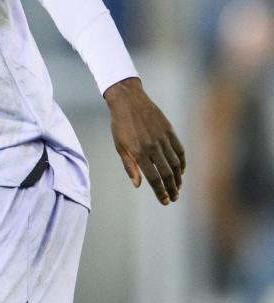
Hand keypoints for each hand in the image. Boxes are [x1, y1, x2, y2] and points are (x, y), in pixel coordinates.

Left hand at [104, 77, 185, 204]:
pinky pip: (180, 150)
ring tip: (178, 188)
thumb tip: (138, 185)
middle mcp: (153, 147)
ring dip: (178, 178)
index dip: (160, 192)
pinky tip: (181, 171)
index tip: (164, 201)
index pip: (153, 178)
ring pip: (175, 164)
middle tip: (173, 198)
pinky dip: (182, 162)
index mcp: (138, 153)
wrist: (128, 101)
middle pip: (167, 174)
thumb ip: (129, 166)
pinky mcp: (169, 131)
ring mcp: (163, 139)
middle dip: (171, 189)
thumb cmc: (120, 125)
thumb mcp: (119, 146)